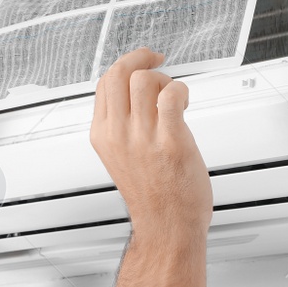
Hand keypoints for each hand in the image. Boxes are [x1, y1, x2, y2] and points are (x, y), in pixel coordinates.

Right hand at [89, 48, 212, 243]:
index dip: (126, 64)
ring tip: (173, 97)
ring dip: (164, 79)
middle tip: (159, 61)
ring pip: (144, 79)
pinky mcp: (170, 142)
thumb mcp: (121, 157)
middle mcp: (118, 135)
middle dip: (142, 59)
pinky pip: (171, 95)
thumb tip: (134, 93)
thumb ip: (123, 126)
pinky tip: (184, 104)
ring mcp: (143, 139)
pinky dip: (181, 90)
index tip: (143, 61)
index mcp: (102, 135)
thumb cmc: (153, 196)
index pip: (105, 82)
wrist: (167, 227)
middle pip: (120, 73)